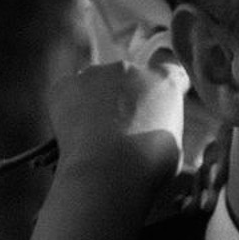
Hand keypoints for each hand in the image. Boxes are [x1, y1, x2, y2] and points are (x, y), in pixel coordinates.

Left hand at [48, 59, 184, 188]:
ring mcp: (95, 74)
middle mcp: (130, 69)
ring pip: (97, 84)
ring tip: (98, 137)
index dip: (163, 85)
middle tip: (124, 130)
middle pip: (128, 77)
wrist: (106, 172)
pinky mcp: (66, 85)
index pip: (169, 67)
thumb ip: (164, 123)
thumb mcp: (172, 145)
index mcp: (163, 82)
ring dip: (99, 102)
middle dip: (127, 97)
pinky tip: (78, 133)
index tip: (158, 102)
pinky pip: (69, 93)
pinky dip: (71, 108)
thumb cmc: (148, 167)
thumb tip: (155, 124)